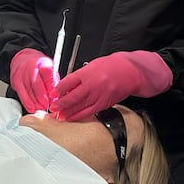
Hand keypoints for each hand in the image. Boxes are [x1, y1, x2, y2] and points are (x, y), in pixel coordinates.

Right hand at [9, 48, 56, 112]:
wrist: (23, 60)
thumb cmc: (38, 67)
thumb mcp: (49, 69)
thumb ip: (53, 82)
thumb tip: (56, 96)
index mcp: (43, 62)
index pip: (47, 74)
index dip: (50, 87)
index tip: (54, 97)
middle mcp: (31, 67)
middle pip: (36, 83)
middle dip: (42, 97)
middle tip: (47, 105)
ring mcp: (22, 74)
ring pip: (29, 90)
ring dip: (35, 102)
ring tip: (41, 108)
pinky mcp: (16, 81)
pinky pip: (22, 93)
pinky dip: (27, 103)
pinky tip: (32, 108)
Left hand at [50, 51, 171, 120]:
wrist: (131, 72)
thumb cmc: (113, 66)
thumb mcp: (93, 65)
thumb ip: (80, 75)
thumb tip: (67, 85)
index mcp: (88, 72)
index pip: (68, 82)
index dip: (58, 90)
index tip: (53, 94)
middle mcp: (92, 84)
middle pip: (72, 97)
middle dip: (61, 104)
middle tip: (53, 107)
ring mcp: (99, 95)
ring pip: (80, 107)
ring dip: (68, 112)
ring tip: (59, 115)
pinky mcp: (104, 103)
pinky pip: (89, 112)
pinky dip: (79, 116)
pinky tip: (72, 117)